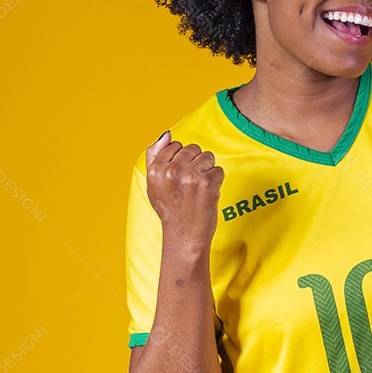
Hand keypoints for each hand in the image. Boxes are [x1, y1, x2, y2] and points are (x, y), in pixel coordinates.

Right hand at [145, 131, 224, 249]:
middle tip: (189, 185)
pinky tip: (206, 195)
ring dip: (207, 171)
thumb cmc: (170, 209)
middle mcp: (172, 171)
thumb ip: (155, 156)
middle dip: (195, 163)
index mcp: (156, 170)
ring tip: (198, 188)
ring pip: (207, 156)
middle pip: (192, 148)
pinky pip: (218, 170)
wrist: (184, 238)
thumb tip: (167, 134)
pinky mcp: (209, 184)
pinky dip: (216, 182)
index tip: (178, 178)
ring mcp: (191, 176)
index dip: (180, 160)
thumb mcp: (153, 184)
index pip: (175, 145)